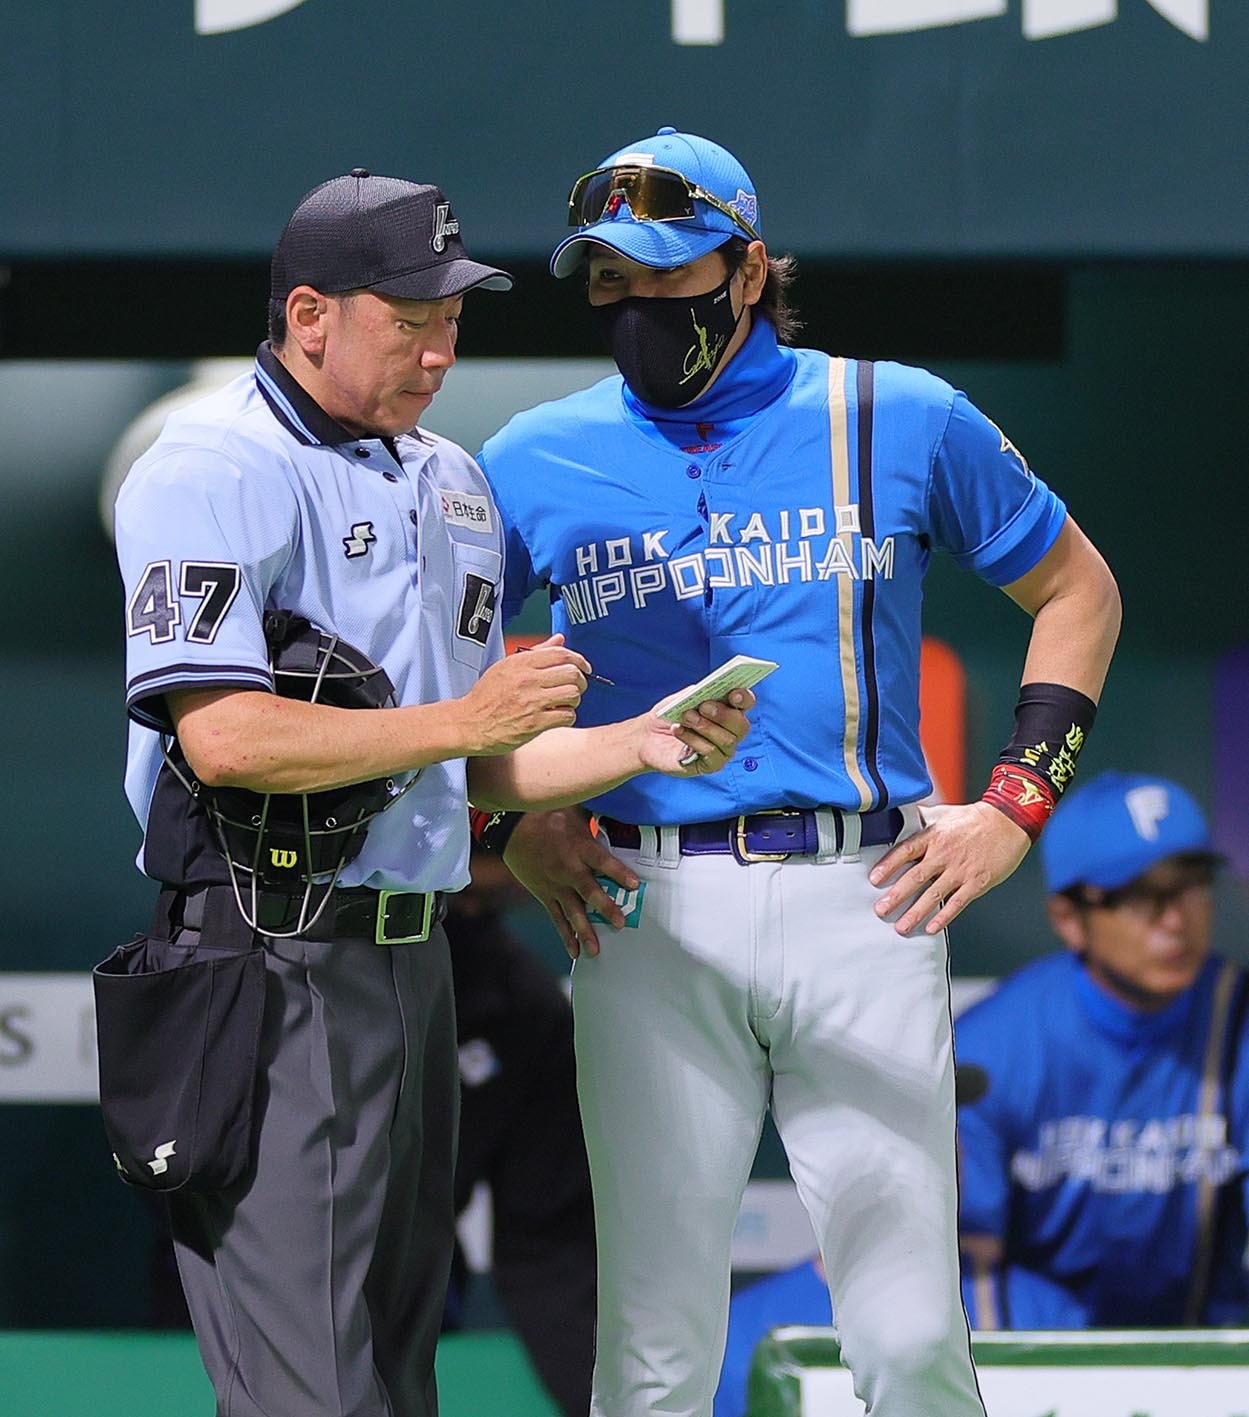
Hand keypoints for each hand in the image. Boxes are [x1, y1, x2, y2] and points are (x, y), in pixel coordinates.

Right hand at [459, 634, 590, 753]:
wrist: (469, 723)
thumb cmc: (486, 696)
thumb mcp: (506, 667)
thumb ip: (536, 653)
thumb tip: (559, 639)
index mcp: (521, 663)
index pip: (561, 654)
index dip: (579, 660)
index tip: (584, 667)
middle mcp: (527, 680)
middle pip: (572, 673)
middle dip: (581, 680)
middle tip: (577, 687)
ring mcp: (532, 702)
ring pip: (573, 694)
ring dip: (574, 699)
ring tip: (565, 703)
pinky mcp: (534, 723)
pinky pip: (566, 716)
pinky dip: (567, 716)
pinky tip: (558, 716)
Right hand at [503, 808, 638, 958]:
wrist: (509, 826)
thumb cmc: (545, 815)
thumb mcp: (574, 810)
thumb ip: (597, 816)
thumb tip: (621, 807)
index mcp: (578, 847)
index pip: (602, 862)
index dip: (618, 873)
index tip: (634, 885)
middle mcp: (567, 869)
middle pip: (588, 891)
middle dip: (604, 907)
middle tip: (619, 922)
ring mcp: (555, 885)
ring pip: (571, 911)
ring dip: (585, 931)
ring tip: (596, 950)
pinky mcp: (544, 894)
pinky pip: (556, 917)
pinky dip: (565, 934)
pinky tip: (574, 950)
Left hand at [637, 687, 754, 776]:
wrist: (649, 737)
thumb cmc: (669, 715)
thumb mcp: (680, 698)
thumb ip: (696, 693)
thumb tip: (708, 690)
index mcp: (728, 709)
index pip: (746, 703)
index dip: (744, 698)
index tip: (734, 694)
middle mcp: (731, 731)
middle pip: (741, 725)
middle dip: (724, 714)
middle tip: (704, 707)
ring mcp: (723, 750)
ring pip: (727, 740)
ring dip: (705, 726)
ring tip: (686, 717)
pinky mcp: (710, 765)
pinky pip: (710, 753)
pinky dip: (693, 739)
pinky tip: (678, 730)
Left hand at [868, 801, 1030, 935]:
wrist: (1008, 822)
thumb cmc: (974, 818)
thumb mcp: (943, 813)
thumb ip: (921, 819)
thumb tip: (899, 815)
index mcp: (933, 836)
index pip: (905, 851)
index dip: (888, 866)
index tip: (874, 879)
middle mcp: (944, 854)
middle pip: (915, 877)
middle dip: (896, 896)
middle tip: (880, 910)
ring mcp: (960, 870)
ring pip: (933, 894)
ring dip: (915, 912)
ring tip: (901, 927)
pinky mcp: (977, 883)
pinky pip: (957, 903)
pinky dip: (944, 916)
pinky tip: (931, 928)